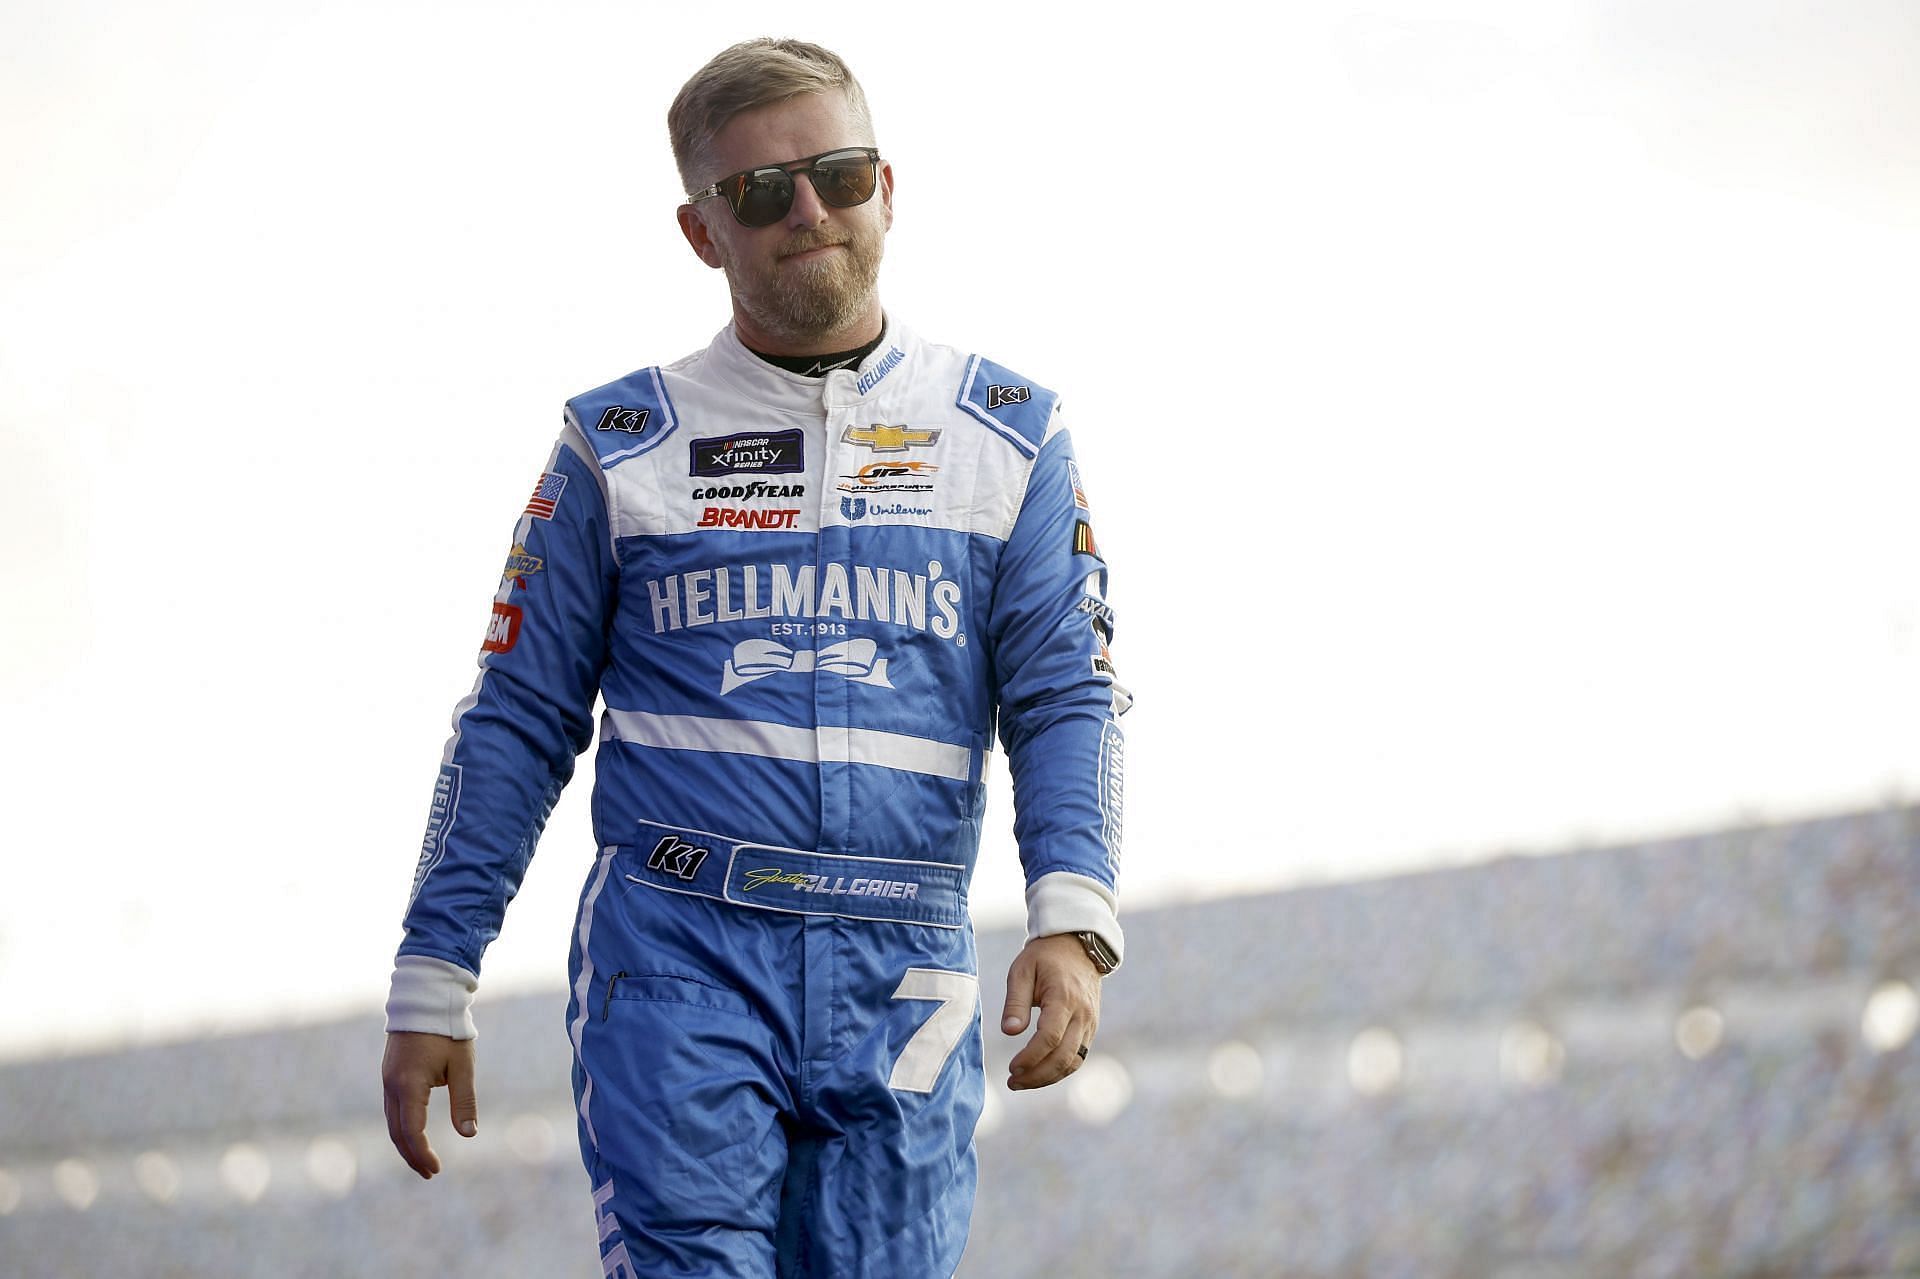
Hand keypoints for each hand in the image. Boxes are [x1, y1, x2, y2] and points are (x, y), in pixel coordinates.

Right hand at [381, 1031, 478, 1178]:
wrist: (425, 999)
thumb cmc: (448, 1031)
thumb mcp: (463, 1066)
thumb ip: (464, 1101)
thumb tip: (469, 1134)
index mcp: (409, 1085)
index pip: (412, 1131)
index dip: (422, 1153)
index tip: (436, 1169)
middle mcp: (392, 1086)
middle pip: (397, 1132)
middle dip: (412, 1156)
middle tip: (430, 1174)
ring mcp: (387, 1080)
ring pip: (392, 1122)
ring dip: (405, 1144)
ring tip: (423, 1161)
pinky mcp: (389, 1075)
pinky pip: (392, 1109)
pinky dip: (401, 1128)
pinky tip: (414, 1135)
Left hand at [1000, 933, 1101, 1090]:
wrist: (1077, 945)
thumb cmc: (1044, 957)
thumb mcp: (1022, 971)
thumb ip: (1016, 1003)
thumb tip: (1010, 1032)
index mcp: (1064, 998)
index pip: (1050, 1037)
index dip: (1031, 1057)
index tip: (1012, 1068)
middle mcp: (1082, 1014)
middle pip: (1064, 1056)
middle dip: (1037, 1075)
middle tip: (1012, 1082)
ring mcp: (1090, 1022)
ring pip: (1073, 1061)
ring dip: (1048, 1077)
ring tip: (1022, 1082)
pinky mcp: (1090, 1027)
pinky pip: (1079, 1056)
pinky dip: (1060, 1070)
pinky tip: (1040, 1073)